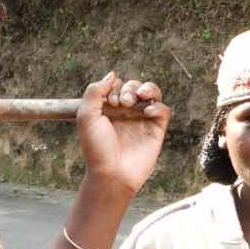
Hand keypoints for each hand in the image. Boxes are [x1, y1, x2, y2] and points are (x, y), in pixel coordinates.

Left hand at [76, 74, 169, 195]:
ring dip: (148, 89)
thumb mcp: (86, 116)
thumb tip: (112, 74)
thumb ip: (94, 92)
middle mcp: (126, 113)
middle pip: (135, 87)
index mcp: (109, 109)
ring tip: (140, 96)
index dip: (115, 87)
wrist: (111, 174)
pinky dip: (157, 106)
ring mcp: (141, 120)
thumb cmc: (96, 148)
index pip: (117, 86)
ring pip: (152, 94)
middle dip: (130, 88)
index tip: (109, 101)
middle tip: (123, 102)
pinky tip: (147, 112)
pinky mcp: (156, 130)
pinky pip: (163, 110)